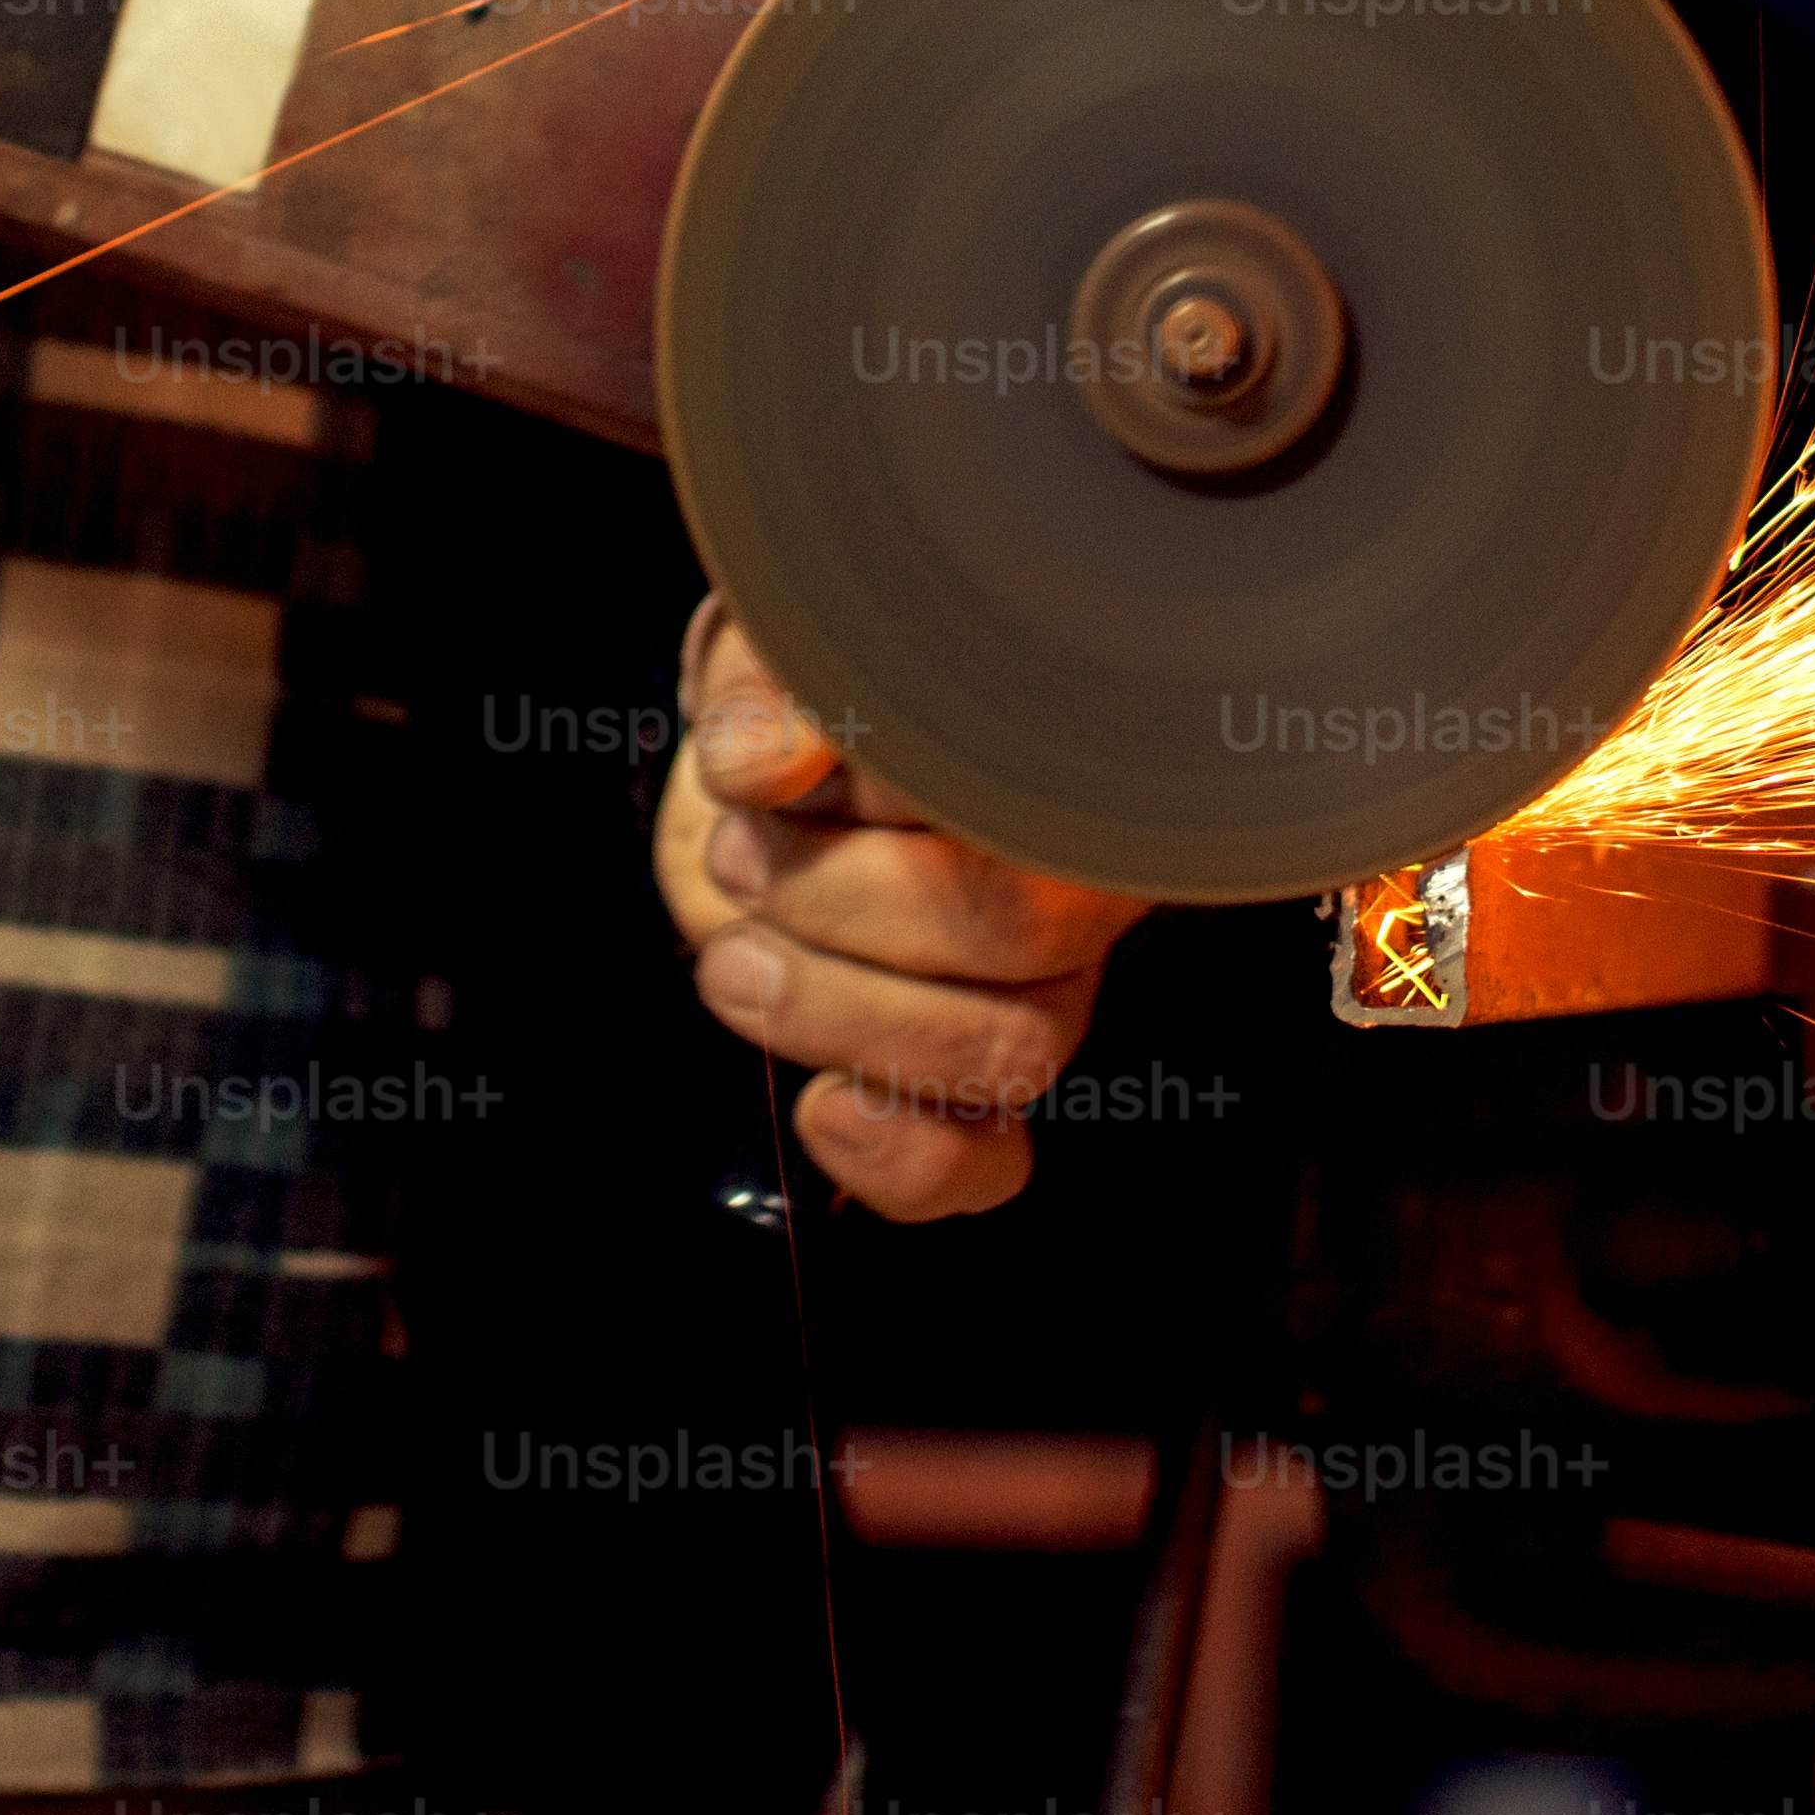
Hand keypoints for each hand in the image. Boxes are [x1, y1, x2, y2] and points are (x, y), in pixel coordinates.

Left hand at [647, 597, 1136, 1219]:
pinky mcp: (969, 1075)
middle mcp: (1078, 873)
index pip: (1023, 804)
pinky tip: (826, 1110)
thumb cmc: (797, 690)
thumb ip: (771, 686)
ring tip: (736, 961)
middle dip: (838, 907)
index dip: (882, 810)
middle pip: (1021, 931)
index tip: (763, 783)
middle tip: (739, 863)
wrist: (767, 754)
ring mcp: (1038, 984)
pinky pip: (991, 1161)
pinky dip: (908, 1163)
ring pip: (1009, 1049)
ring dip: (841, 1015)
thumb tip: (770, 760)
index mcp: (1050, 752)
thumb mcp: (774, 651)